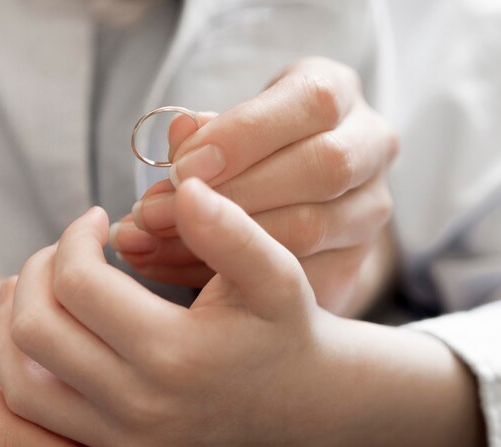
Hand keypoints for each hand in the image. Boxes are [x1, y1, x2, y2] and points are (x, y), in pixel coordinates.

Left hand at [0, 180, 484, 446]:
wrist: (303, 403)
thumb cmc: (287, 331)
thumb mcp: (276, 274)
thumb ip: (229, 229)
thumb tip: (183, 187)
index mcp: (173, 354)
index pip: (77, 283)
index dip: (74, 236)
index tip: (96, 220)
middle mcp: (139, 407)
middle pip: (36, 330)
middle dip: (37, 272)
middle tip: (66, 250)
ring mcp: (124, 441)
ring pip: (22, 383)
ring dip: (17, 322)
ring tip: (45, 287)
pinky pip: (39, 418)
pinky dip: (28, 369)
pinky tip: (53, 333)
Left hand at [111, 57, 397, 315]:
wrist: (297, 197)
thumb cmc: (254, 148)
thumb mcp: (232, 124)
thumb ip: (207, 131)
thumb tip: (179, 134)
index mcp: (339, 93)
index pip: (312, 103)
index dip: (243, 136)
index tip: (180, 169)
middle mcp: (370, 147)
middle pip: (322, 168)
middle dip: (230, 195)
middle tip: (154, 215)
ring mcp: (369, 209)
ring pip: (311, 229)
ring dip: (221, 242)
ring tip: (151, 246)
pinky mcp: (354, 262)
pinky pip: (297, 278)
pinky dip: (229, 280)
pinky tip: (174, 272)